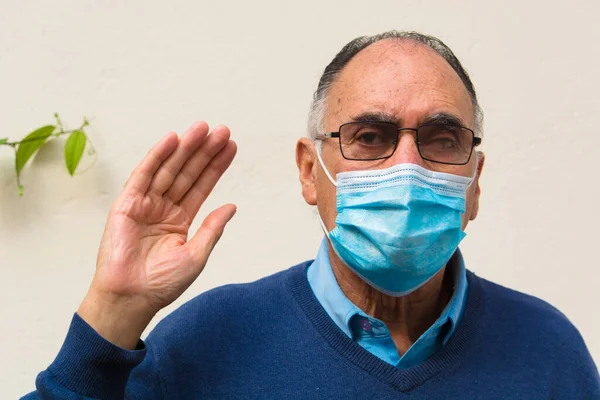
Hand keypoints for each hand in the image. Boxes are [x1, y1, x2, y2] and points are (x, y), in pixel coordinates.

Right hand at [78, 122, 236, 348]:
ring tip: (203, 129)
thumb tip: (232, 206)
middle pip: (187, 173)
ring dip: (185, 148)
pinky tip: (172, 139)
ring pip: (168, 170)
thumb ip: (212, 228)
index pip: (201, 186)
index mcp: (180, 220)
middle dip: (204, 152)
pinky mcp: (126, 204)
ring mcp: (145, 204)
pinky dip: (157, 156)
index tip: (230, 147)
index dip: (215, 166)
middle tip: (222, 130)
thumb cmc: (162, 283)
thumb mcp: (197, 255)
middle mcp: (163, 208)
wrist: (132, 298)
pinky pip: (143, 176)